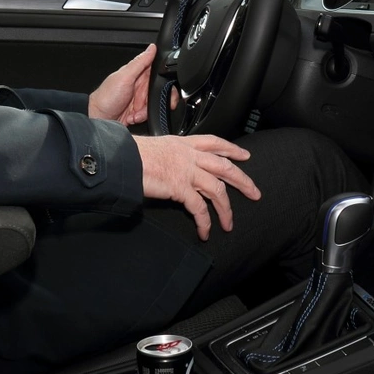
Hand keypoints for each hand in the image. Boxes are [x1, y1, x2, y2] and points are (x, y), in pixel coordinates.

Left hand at [89, 44, 177, 125]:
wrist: (98, 119)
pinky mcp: (138, 111)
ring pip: (155, 104)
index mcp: (137, 73)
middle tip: (143, 104)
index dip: (165, 79)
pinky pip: (148, 114)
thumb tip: (152, 48)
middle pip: (160, 91)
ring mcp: (139, 99)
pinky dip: (142, 117)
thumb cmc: (106, 97)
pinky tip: (132, 117)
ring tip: (134, 112)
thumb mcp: (124, 77)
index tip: (165, 88)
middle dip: (155, 100)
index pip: (158, 72)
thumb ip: (139, 62)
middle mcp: (139, 86)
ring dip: (145, 111)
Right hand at [135, 134, 260, 240]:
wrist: (120, 159)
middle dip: (242, 181)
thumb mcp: (155, 148)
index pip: (214, 142)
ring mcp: (186, 170)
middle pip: (225, 166)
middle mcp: (188, 155)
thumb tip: (172, 166)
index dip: (231, 149)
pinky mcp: (180, 187)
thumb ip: (169, 156)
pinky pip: (199, 208)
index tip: (244, 156)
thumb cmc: (130, 154)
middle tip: (254, 192)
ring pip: (217, 189)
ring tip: (229, 224)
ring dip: (226, 209)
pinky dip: (205, 222)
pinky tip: (205, 231)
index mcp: (182, 143)